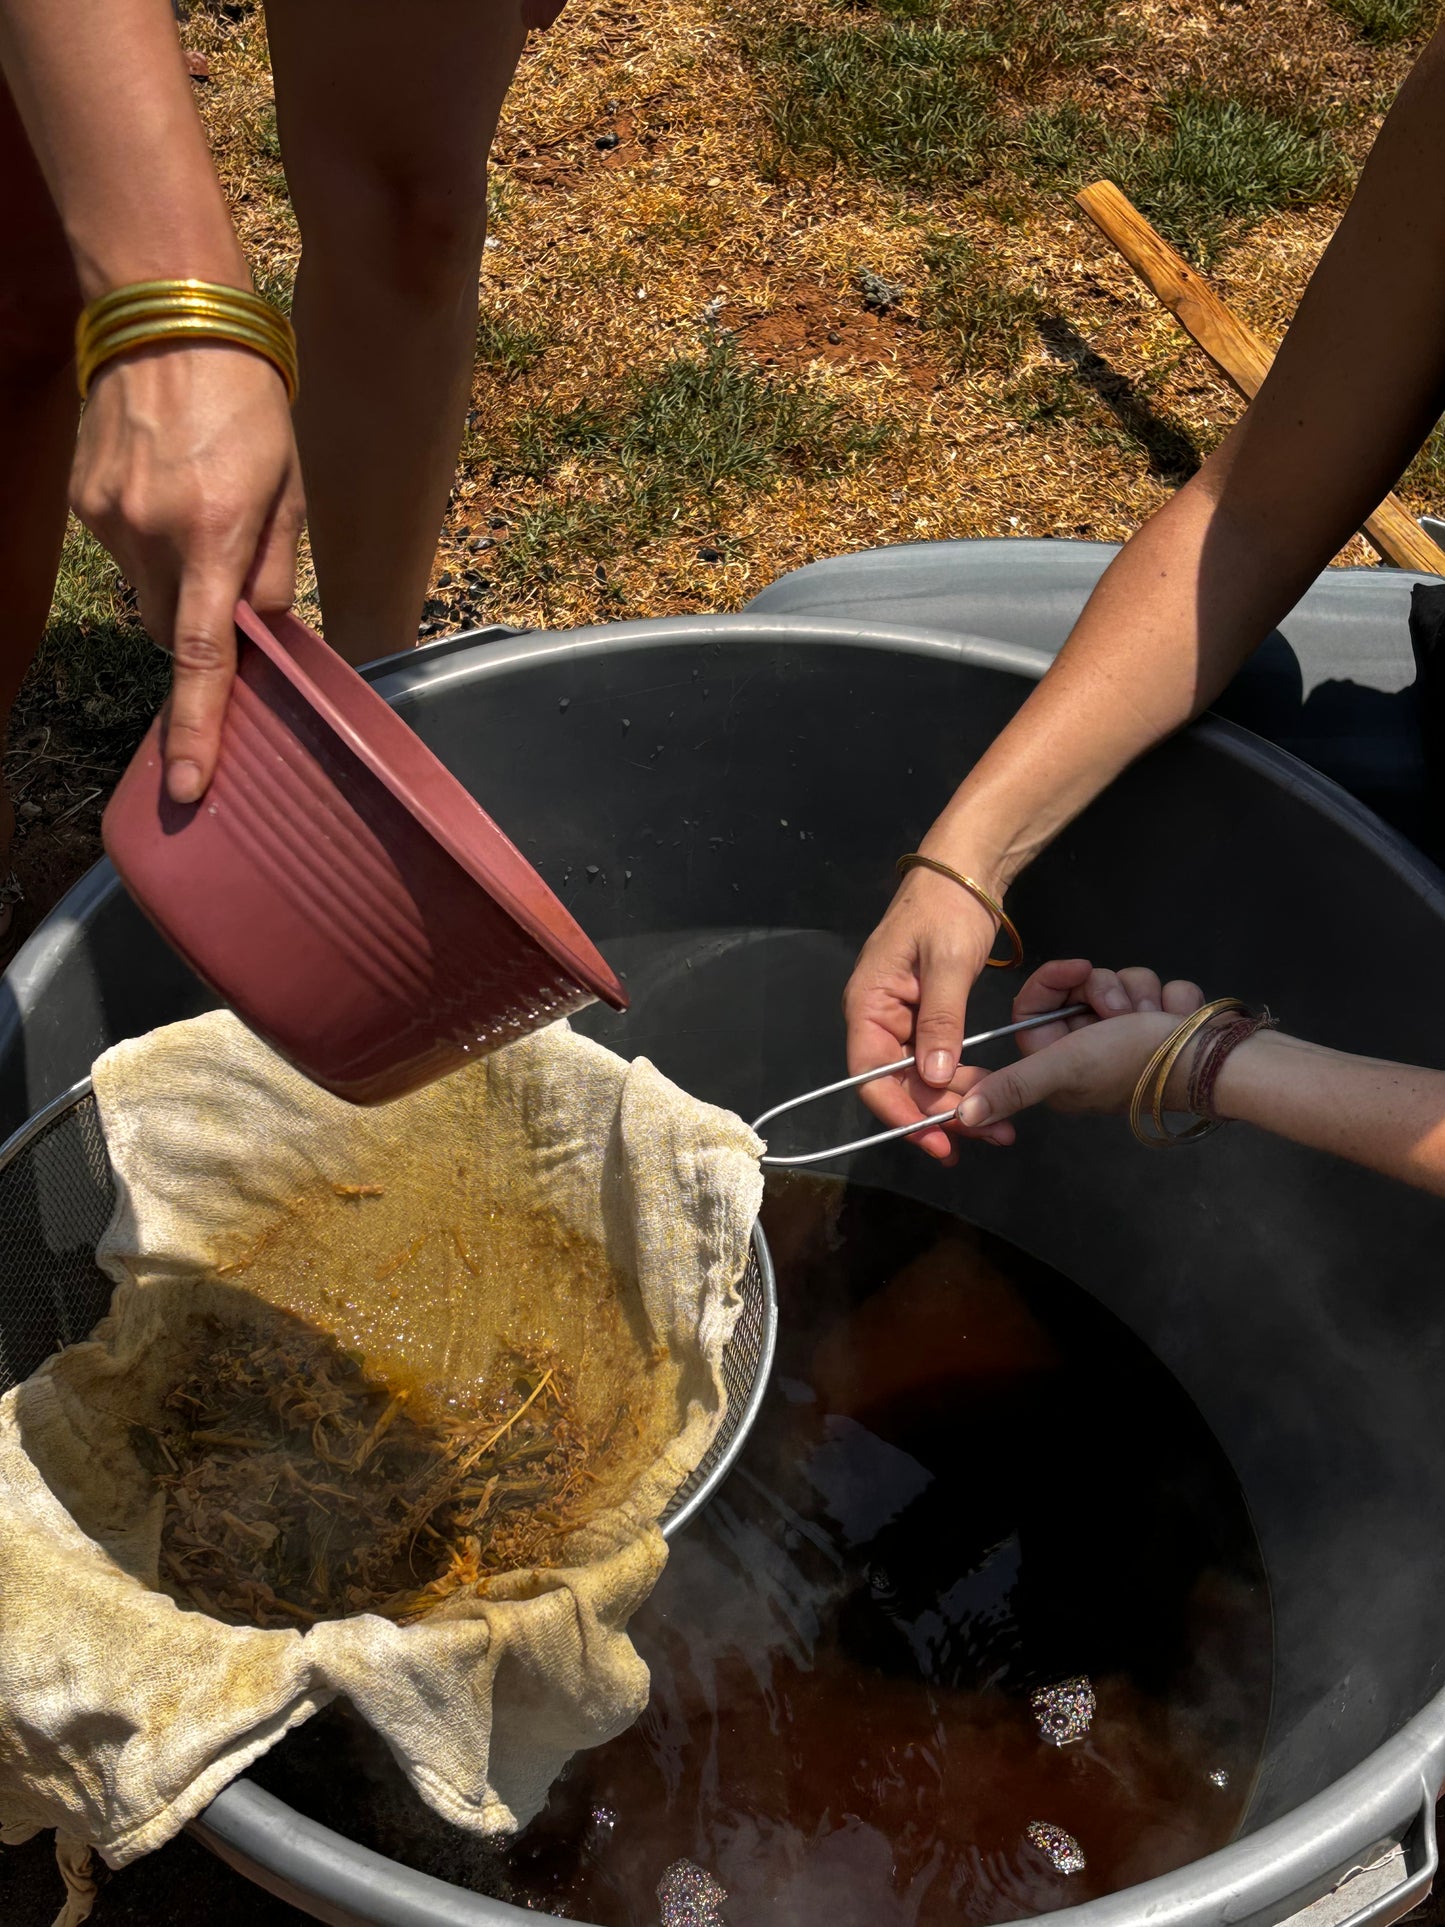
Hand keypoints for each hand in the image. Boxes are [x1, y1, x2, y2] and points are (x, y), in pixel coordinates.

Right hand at [71, 342, 304, 804]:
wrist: (169, 318)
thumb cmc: (249, 405)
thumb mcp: (288, 492)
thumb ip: (272, 573)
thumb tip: (260, 635)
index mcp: (212, 537)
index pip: (203, 657)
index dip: (198, 727)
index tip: (190, 784)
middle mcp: (149, 534)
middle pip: (174, 631)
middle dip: (203, 625)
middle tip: (232, 571)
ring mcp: (107, 519)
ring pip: (148, 592)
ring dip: (177, 576)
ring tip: (202, 507)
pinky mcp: (84, 502)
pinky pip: (125, 552)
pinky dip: (151, 542)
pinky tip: (169, 489)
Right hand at [843, 866, 1002, 1162]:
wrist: (965, 872)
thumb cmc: (947, 907)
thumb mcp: (946, 962)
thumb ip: (940, 1021)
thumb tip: (934, 1078)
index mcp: (867, 1004)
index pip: (870, 1075)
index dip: (900, 1112)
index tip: (936, 1138)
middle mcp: (877, 1018)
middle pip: (897, 1084)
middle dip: (937, 1115)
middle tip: (985, 1136)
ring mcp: (901, 1020)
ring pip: (920, 1078)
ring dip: (955, 1104)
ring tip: (998, 1128)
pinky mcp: (925, 1019)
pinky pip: (936, 1062)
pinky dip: (960, 1081)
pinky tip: (986, 1096)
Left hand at [956, 959, 1205, 1128]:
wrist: (1217, 1059)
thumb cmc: (1137, 1062)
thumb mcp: (1065, 1068)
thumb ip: (1014, 1086)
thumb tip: (964, 1116)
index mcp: (1058, 1068)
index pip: (1035, 1007)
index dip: (1053, 983)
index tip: (1078, 970)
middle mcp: (1089, 1052)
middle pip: (1079, 990)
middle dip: (1105, 989)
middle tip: (1119, 1012)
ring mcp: (1128, 1036)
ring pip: (1118, 982)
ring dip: (1140, 993)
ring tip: (1153, 1019)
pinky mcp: (1162, 1023)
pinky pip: (1154, 987)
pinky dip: (1169, 998)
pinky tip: (1175, 1018)